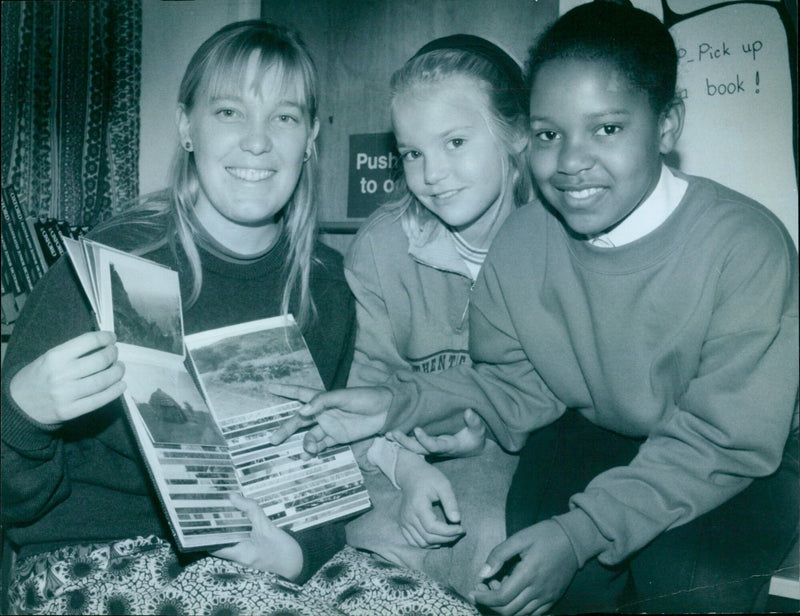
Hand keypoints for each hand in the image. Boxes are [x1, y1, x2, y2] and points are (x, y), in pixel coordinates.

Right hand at [9, 331, 125, 423]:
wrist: (18, 404)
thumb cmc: (38, 376)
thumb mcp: (49, 358)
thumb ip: (73, 352)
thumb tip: (103, 345)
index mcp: (55, 356)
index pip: (88, 341)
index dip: (105, 338)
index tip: (112, 338)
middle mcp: (61, 374)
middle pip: (100, 360)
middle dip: (113, 354)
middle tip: (115, 353)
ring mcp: (66, 394)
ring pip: (103, 380)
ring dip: (117, 372)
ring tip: (119, 368)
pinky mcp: (71, 411)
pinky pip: (99, 400)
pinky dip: (115, 391)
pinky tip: (121, 385)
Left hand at [212, 493, 302, 579]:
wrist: (298, 563)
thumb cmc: (284, 549)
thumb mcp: (268, 526)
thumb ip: (251, 510)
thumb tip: (232, 496)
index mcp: (241, 553)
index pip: (214, 546)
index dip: (206, 533)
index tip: (201, 518)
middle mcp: (239, 558)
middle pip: (219, 542)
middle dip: (215, 527)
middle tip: (210, 509)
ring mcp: (244, 557)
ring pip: (227, 541)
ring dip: (225, 527)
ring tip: (219, 510)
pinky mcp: (249, 553)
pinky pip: (237, 541)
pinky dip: (235, 530)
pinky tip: (235, 518)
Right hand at [268, 384, 391, 453]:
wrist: (386, 412)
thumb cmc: (365, 397)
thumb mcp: (343, 396)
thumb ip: (323, 402)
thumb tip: (303, 410)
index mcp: (322, 398)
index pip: (299, 393)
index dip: (285, 390)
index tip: (268, 387)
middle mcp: (322, 412)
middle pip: (299, 421)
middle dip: (286, 429)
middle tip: (273, 439)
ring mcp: (329, 425)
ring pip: (309, 435)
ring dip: (305, 443)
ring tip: (308, 450)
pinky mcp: (337, 437)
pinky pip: (322, 445)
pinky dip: (314, 450)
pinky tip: (309, 455)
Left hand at [388, 408, 485, 457]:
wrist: (472, 446)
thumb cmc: (474, 437)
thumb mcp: (478, 430)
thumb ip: (474, 422)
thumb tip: (468, 412)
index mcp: (448, 446)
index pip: (434, 445)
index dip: (425, 439)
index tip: (417, 430)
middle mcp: (437, 448)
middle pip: (418, 449)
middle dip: (405, 442)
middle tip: (393, 434)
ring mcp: (431, 446)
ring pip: (413, 447)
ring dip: (400, 441)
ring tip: (387, 434)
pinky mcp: (428, 442)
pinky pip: (413, 443)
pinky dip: (403, 439)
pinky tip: (391, 432)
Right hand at [395, 452, 464, 547]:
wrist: (411, 476)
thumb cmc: (429, 478)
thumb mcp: (443, 485)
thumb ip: (451, 502)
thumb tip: (457, 520)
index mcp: (417, 505)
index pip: (433, 527)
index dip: (449, 532)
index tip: (462, 528)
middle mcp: (408, 516)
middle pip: (428, 537)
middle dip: (447, 538)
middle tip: (460, 532)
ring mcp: (403, 522)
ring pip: (421, 543)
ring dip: (438, 543)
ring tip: (451, 536)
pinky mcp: (402, 524)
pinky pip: (414, 541)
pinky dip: (427, 544)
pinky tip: (438, 539)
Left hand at [470, 520, 577, 614]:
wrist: (574, 540)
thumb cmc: (545, 535)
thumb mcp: (520, 538)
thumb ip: (499, 555)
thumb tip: (483, 573)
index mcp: (528, 574)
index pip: (501, 598)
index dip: (483, 598)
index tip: (473, 591)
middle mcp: (538, 590)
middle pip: (507, 610)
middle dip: (489, 603)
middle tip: (481, 589)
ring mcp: (547, 597)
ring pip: (519, 614)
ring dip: (503, 607)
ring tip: (496, 589)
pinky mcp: (553, 599)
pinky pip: (533, 614)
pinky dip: (518, 610)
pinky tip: (512, 596)